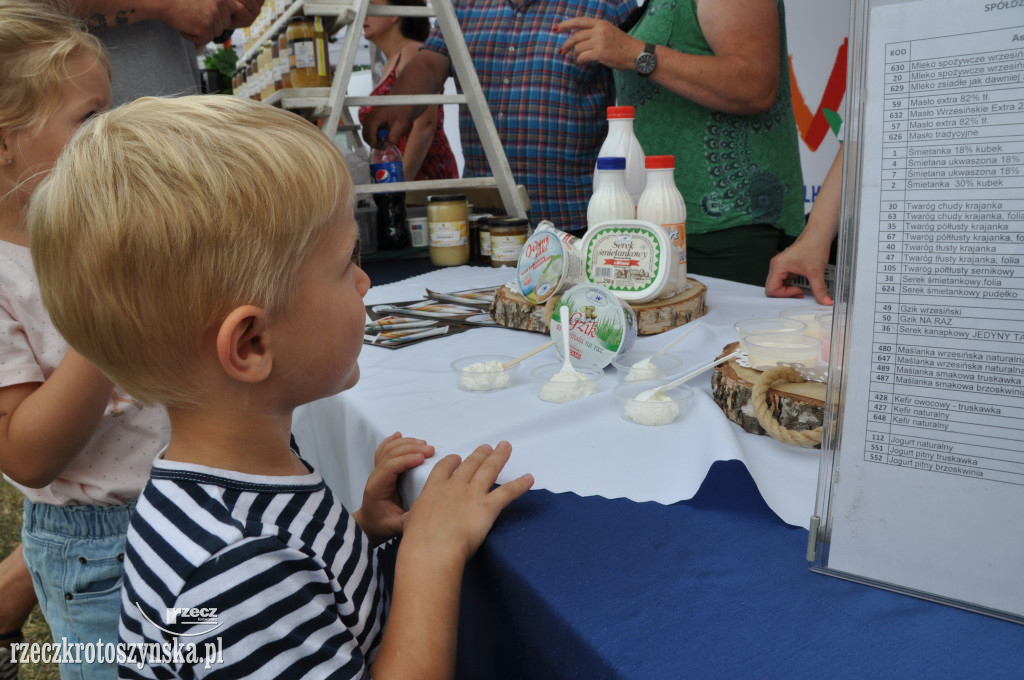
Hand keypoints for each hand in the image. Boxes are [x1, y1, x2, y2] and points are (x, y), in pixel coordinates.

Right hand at [163, 0, 261, 44]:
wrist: (161, 0)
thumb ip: (217, 3)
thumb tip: (233, 15)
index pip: (236, 10)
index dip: (225, 15)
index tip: (214, 17)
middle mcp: (221, 4)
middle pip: (224, 24)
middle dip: (211, 24)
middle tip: (194, 17)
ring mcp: (214, 16)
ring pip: (216, 33)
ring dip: (202, 30)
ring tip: (188, 19)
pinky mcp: (205, 27)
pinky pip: (205, 39)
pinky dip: (194, 37)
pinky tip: (184, 27)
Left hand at [354, 432, 433, 545]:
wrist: (370, 523)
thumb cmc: (381, 524)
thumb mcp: (395, 526)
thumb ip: (407, 521)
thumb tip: (422, 512)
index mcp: (377, 488)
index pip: (390, 467)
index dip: (406, 460)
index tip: (422, 458)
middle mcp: (375, 476)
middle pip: (391, 454)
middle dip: (411, 448)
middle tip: (430, 449)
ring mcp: (377, 471)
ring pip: (388, 449)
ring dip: (406, 443)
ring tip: (423, 444)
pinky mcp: (382, 469)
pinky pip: (384, 450)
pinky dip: (392, 440)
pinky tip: (399, 435)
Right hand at [361, 106, 415, 148]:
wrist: (400, 110)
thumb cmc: (400, 115)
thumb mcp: (401, 124)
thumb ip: (395, 133)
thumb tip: (390, 142)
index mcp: (378, 115)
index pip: (370, 127)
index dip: (372, 138)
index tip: (378, 145)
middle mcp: (371, 116)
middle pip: (366, 131)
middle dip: (372, 141)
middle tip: (382, 146)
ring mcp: (369, 119)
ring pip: (365, 133)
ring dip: (372, 141)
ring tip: (382, 144)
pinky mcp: (370, 123)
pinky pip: (367, 133)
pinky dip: (372, 138)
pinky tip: (380, 140)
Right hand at [401, 441, 532, 566]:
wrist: (431, 549)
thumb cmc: (417, 541)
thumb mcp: (410, 523)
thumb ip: (415, 518)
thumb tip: (412, 523)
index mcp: (434, 489)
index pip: (444, 467)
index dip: (452, 460)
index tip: (457, 457)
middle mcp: (454, 486)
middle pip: (470, 463)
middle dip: (480, 454)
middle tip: (487, 447)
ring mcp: (472, 494)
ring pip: (489, 469)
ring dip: (499, 456)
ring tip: (505, 447)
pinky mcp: (488, 507)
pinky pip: (508, 491)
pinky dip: (520, 484)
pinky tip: (529, 478)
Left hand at [554, 17, 642, 70]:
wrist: (636, 54)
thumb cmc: (623, 45)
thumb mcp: (609, 31)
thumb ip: (595, 32)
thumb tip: (578, 39)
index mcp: (600, 23)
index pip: (578, 21)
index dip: (565, 25)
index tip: (556, 29)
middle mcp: (599, 30)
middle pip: (575, 36)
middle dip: (566, 45)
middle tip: (561, 52)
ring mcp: (599, 41)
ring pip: (577, 48)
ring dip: (575, 56)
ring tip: (577, 60)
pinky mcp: (600, 53)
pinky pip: (582, 57)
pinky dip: (578, 61)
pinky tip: (580, 63)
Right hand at [765, 238, 832, 304]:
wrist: (819, 234)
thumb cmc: (814, 245)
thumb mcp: (816, 272)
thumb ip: (820, 289)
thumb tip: (825, 302)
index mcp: (778, 266)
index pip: (771, 289)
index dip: (785, 294)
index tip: (799, 291)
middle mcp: (776, 266)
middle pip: (772, 288)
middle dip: (785, 294)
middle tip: (798, 294)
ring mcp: (780, 267)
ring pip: (777, 286)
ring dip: (787, 291)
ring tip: (800, 291)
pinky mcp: (786, 268)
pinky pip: (783, 282)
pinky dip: (790, 287)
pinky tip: (800, 286)